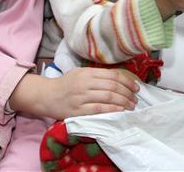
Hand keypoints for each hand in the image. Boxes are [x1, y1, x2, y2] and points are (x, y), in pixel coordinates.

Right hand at [8, 69, 138, 119]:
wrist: (46, 96)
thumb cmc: (66, 84)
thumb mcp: (80, 73)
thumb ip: (97, 75)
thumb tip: (119, 78)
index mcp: (87, 72)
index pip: (113, 75)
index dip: (127, 81)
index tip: (136, 87)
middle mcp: (85, 83)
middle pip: (113, 86)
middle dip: (128, 93)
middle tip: (136, 98)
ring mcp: (82, 97)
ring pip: (108, 97)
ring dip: (124, 102)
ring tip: (131, 106)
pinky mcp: (78, 110)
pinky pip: (99, 109)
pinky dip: (112, 110)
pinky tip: (121, 111)